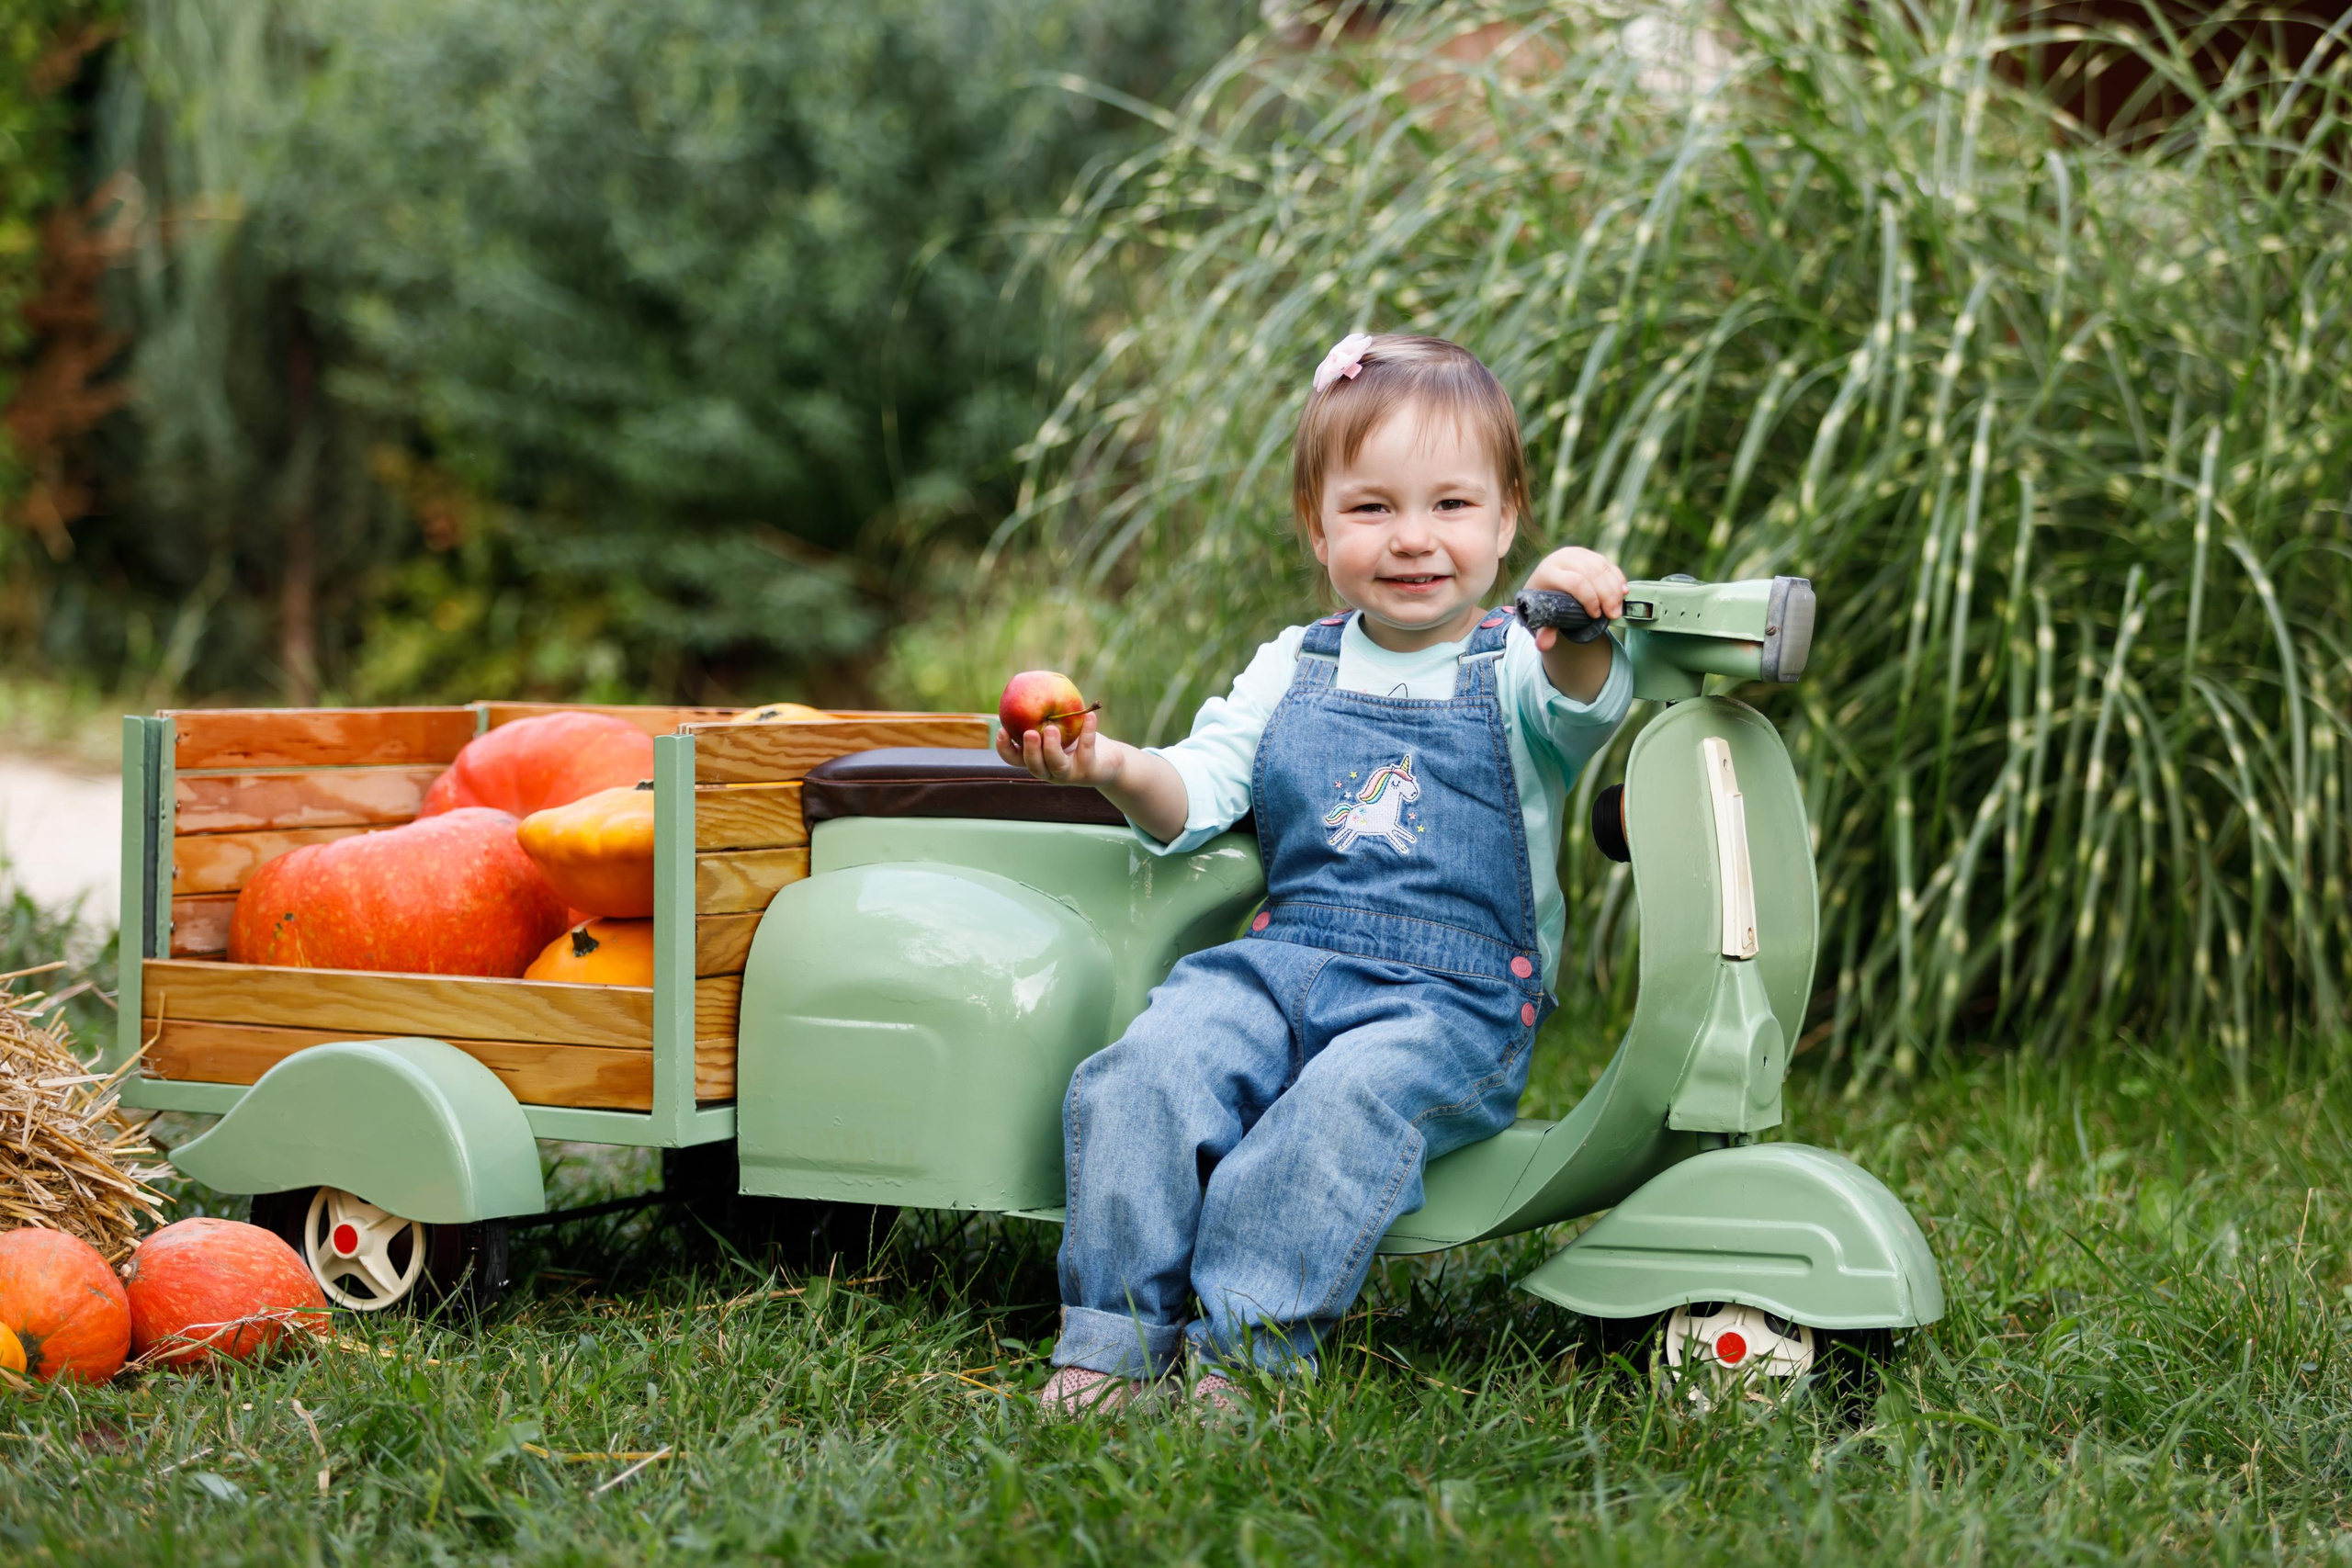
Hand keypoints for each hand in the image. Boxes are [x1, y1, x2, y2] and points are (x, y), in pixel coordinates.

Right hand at [995, 709, 1122, 786]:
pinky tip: (1090, 715)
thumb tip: (1029, 683)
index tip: (1002, 730)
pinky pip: (1086, 750)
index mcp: (1038, 760)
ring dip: (1051, 747)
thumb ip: (1044, 715)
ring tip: (1051, 728)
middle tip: (1029, 733)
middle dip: (1030, 750)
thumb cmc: (1077, 740)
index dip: (1005, 748)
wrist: (1107, 762)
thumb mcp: (1058, 727)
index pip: (1015, 759)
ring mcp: (1069, 774)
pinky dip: (1088, 732)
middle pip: (1034, 766)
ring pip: (1056, 765)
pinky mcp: (1089, 771)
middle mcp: (1050, 771)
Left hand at [1522, 546, 1626, 652]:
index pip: (1575, 582)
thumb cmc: (1543, 605)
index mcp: (1548, 572)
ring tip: (1618, 608)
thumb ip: (1543, 632)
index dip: (1590, 599)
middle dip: (1607, 596)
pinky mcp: (1588, 555)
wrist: (1543, 585)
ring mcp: (1577, 554)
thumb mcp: (1541, 618)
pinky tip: (1623, 592)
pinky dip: (1617, 578)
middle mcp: (1562, 558)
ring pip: (1602, 567)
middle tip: (1614, 615)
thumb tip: (1543, 646)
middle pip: (1592, 573)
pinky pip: (1607, 564)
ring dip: (1615, 588)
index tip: (1596, 616)